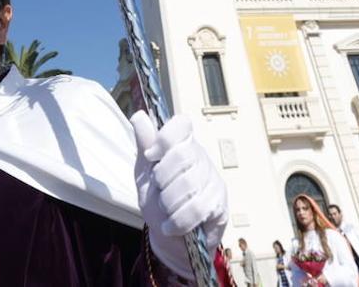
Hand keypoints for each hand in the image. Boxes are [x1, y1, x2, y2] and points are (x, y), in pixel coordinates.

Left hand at [131, 111, 228, 277]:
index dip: (165, 138)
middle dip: (162, 178)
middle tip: (159, 190)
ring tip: (166, 211)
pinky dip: (178, 221)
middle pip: (182, 155)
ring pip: (188, 183)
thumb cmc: (159, 202)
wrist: (173, 241)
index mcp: (182, 145)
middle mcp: (201, 158)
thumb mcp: (145, 174)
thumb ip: (144, 146)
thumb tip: (139, 116)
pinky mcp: (220, 204)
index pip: (181, 125)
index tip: (151, 156)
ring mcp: (212, 180)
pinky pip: (197, 208)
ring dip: (168, 203)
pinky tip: (171, 226)